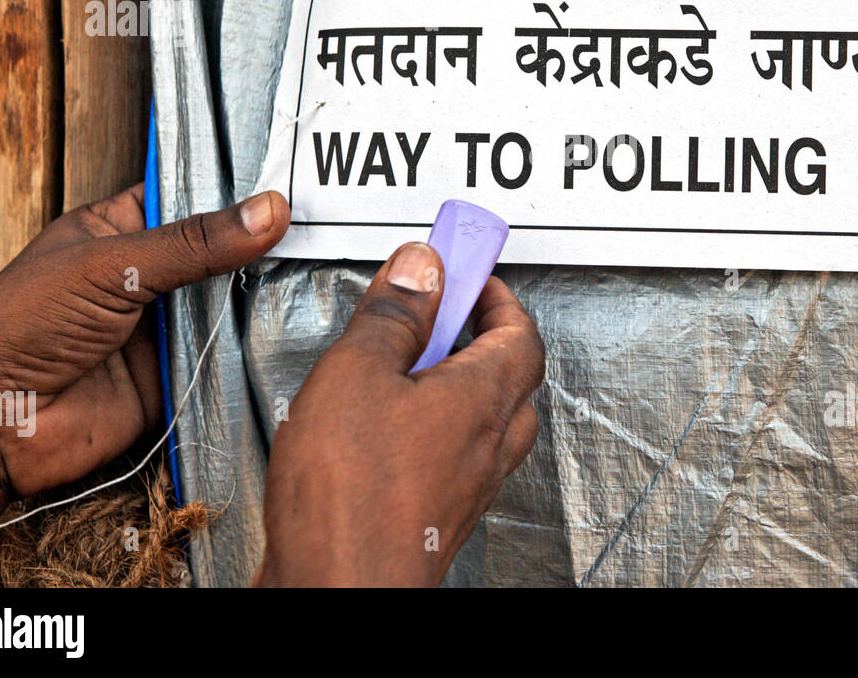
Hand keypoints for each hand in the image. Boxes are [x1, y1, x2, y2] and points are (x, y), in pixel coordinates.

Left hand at [0, 185, 289, 567]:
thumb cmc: (22, 325)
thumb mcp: (112, 266)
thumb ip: (194, 243)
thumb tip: (269, 211)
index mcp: (119, 231)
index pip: (186, 198)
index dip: (233, 191)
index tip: (290, 179)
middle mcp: (145, 277)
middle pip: (217, 254)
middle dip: (258, 246)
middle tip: (317, 229)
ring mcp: (162, 328)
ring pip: (228, 305)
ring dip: (260, 297)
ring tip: (318, 273)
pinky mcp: (176, 376)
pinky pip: (227, 357)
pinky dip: (253, 348)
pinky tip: (294, 326)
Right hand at [255, 241, 544, 586]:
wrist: (338, 589)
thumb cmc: (352, 500)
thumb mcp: (358, 373)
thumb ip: (393, 315)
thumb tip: (421, 268)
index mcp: (484, 397)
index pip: (519, 329)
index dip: (493, 291)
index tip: (464, 268)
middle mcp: (487, 443)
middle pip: (509, 372)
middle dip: (476, 332)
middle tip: (437, 310)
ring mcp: (467, 483)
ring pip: (483, 415)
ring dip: (453, 380)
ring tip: (403, 365)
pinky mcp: (438, 512)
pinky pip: (453, 452)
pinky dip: (431, 424)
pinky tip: (383, 426)